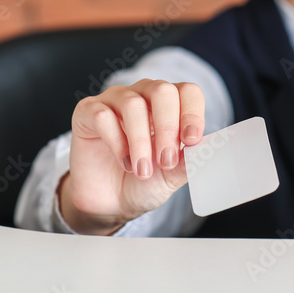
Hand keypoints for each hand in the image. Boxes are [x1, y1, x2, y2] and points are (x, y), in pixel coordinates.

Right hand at [60, 79, 204, 234]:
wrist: (111, 202)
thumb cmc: (144, 182)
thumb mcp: (172, 176)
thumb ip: (188, 161)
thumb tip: (204, 149)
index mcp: (170, 105)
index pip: (187, 92)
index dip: (193, 113)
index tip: (192, 141)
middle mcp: (143, 95)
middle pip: (161, 90)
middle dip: (167, 128)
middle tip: (166, 161)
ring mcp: (114, 100)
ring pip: (132, 104)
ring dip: (141, 141)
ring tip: (142, 170)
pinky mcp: (88, 112)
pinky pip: (102, 115)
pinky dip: (116, 142)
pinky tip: (123, 162)